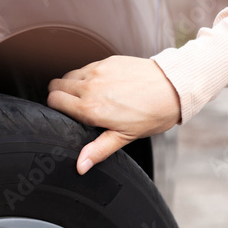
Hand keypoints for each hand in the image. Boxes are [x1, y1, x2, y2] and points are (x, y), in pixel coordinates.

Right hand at [48, 55, 180, 174]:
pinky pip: (86, 67)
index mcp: (90, 109)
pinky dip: (87, 75)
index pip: (54, 101)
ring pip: (69, 74)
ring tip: (88, 96)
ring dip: (72, 84)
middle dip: (59, 95)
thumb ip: (97, 150)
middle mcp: (90, 87)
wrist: (173, 87)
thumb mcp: (124, 137)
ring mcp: (98, 71)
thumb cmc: (152, 114)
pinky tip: (103, 85)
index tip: (65, 114)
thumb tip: (80, 166)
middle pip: (55, 86)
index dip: (56, 108)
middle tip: (74, 106)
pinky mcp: (107, 61)